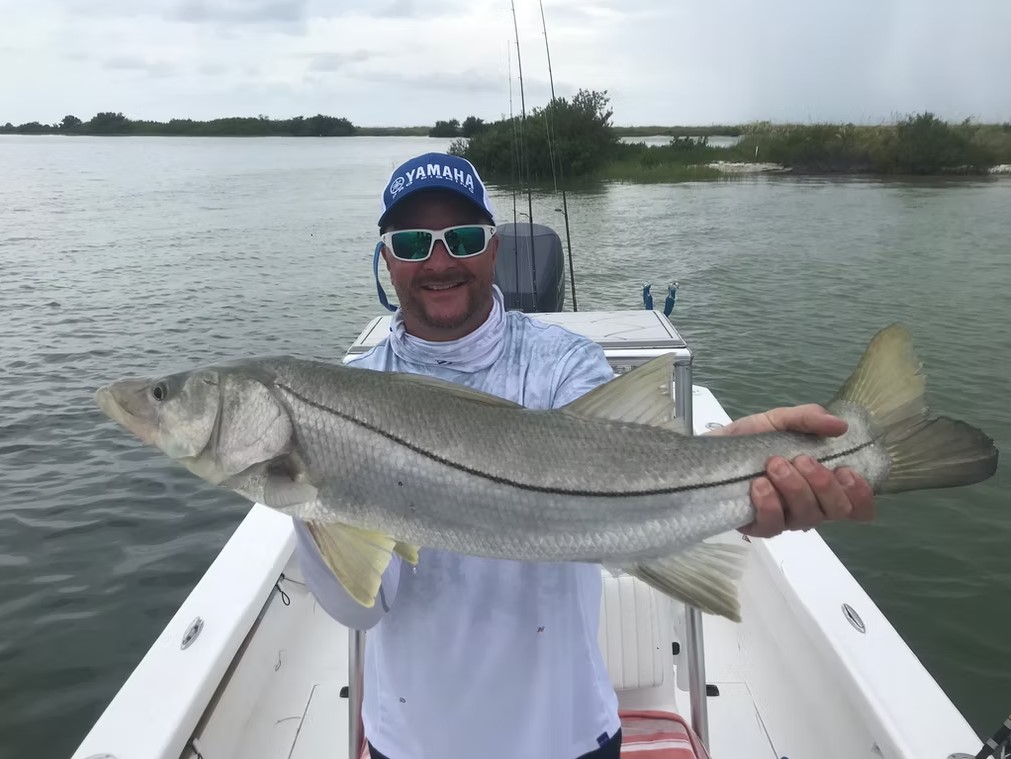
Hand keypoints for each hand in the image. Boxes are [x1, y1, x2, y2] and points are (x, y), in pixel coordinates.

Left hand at [708, 404, 875, 537]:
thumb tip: (840, 425)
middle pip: (836, 511)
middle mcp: (809, 505)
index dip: (860, 494)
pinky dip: (769, 503)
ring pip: (807, 517)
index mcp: (822, 484)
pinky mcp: (757, 526)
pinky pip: (773, 526)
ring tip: (774, 464)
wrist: (710, 450)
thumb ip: (809, 418)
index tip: (846, 470)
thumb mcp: (780, 420)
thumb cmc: (751, 439)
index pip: (859, 506)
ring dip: (795, 488)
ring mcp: (785, 519)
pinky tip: (759, 485)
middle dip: (824, 484)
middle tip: (801, 459)